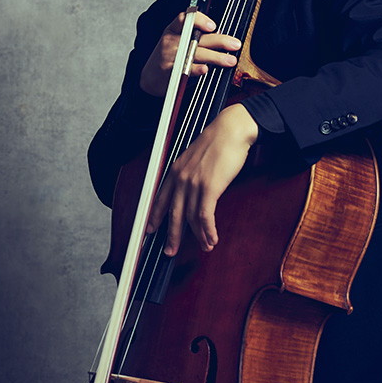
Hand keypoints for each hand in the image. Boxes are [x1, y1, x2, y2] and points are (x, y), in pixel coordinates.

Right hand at [140, 12, 241, 96]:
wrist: (149, 78)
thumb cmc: (168, 57)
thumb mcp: (177, 41)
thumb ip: (196, 36)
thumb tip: (221, 34)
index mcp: (174, 30)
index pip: (186, 19)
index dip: (200, 20)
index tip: (213, 26)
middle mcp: (171, 41)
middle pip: (198, 38)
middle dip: (219, 41)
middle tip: (235, 44)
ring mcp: (169, 56)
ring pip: (196, 54)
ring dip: (215, 57)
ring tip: (230, 60)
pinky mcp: (169, 72)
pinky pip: (185, 69)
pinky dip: (196, 69)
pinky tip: (206, 69)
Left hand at [147, 104, 258, 255]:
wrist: (231, 130)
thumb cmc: (218, 142)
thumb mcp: (196, 157)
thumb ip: (191, 173)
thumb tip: (193, 188)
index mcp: (175, 171)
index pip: (160, 199)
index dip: (155, 217)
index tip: (150, 230)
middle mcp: (181, 179)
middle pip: (173, 214)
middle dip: (171, 236)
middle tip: (169, 252)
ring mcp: (194, 184)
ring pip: (190, 218)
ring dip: (198, 236)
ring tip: (205, 247)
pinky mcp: (209, 188)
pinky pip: (205, 216)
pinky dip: (208, 231)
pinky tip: (211, 239)